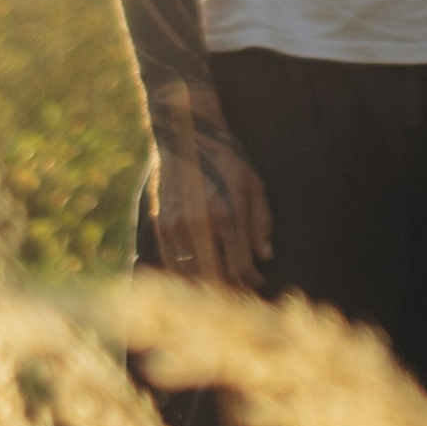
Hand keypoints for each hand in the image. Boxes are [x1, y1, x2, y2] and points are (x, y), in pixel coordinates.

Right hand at [152, 128, 272, 289]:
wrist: (187, 135)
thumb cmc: (227, 158)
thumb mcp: (254, 183)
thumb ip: (260, 222)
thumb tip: (264, 256)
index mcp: (228, 213)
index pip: (239, 266)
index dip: (250, 280)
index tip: (257, 281)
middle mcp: (201, 224)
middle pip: (215, 275)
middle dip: (231, 288)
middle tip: (241, 290)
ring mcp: (177, 226)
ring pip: (191, 274)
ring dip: (207, 285)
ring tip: (221, 286)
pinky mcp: (161, 224)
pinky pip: (172, 262)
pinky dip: (185, 275)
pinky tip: (198, 276)